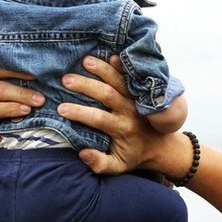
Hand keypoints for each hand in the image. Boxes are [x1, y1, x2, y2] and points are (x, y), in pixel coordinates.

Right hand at [57, 56, 169, 174]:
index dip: (79, 113)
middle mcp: (129, 111)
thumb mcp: (117, 166)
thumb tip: (82, 153)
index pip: (98, 118)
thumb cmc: (132, 155)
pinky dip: (122, 66)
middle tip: (66, 79)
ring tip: (85, 60)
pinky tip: (111, 55)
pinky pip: (131, 77)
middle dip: (86, 86)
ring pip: (119, 81)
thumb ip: (100, 163)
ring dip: (102, 69)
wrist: (159, 146)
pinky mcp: (139, 91)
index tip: (61, 108)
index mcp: (122, 129)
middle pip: (107, 94)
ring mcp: (135, 99)